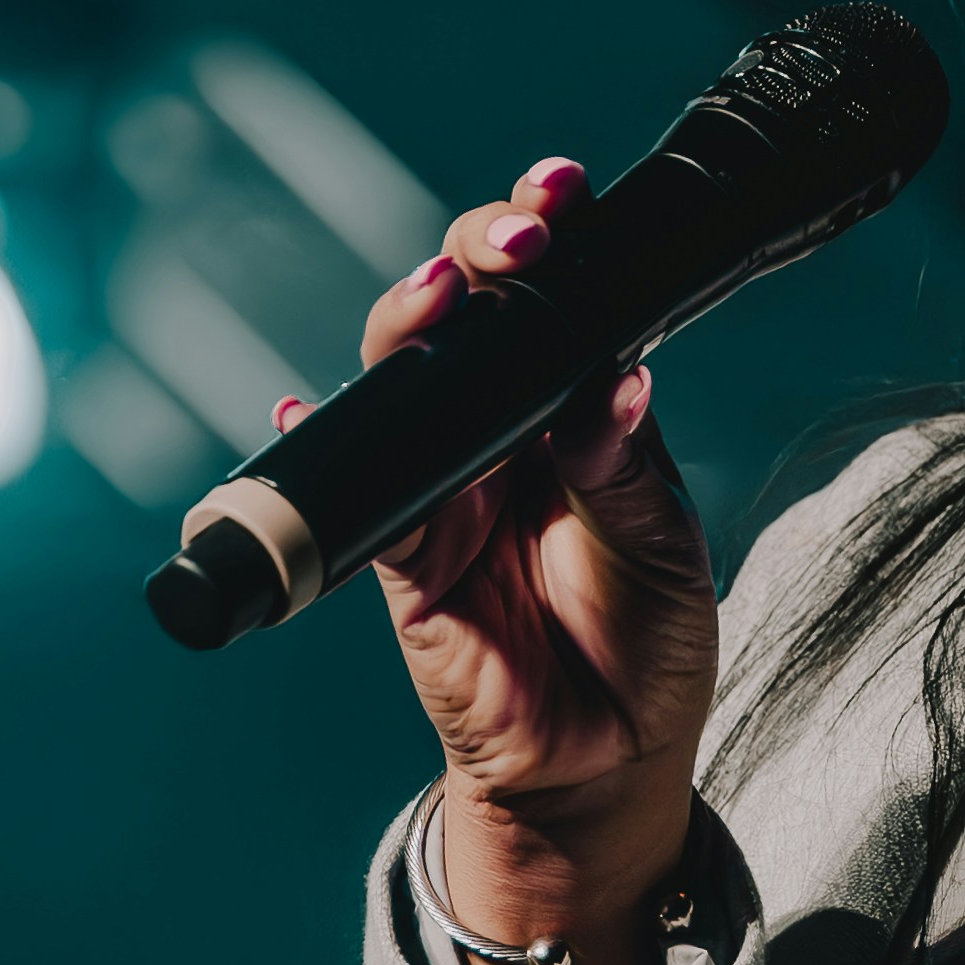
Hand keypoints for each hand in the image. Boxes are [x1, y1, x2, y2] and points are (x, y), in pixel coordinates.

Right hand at [336, 162, 722, 964]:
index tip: (561, 198)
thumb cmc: (644, 647)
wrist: (603, 766)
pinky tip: (302, 406)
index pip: (554, 304)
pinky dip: (323, 440)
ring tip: (438, 295)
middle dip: (479, 256)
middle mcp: (503, 434)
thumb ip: (624, 468)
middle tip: (513, 241)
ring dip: (412, 325)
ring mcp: (446, 486)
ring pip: (407, 380)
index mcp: (575, 412)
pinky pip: (358, 488)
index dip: (548, 242)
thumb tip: (614, 384)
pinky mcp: (401, 551)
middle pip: (470, 316)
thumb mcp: (662, 549)